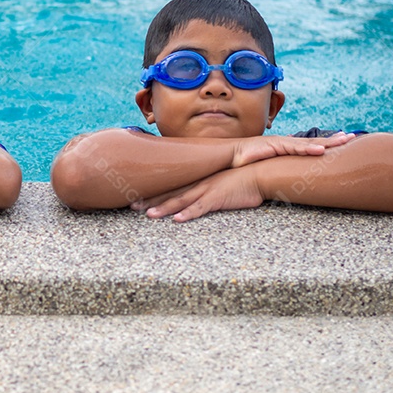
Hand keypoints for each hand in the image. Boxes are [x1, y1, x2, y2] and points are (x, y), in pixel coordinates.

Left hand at [131, 167, 264, 221]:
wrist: (260, 173)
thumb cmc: (243, 179)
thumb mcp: (221, 181)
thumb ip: (209, 187)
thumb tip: (201, 193)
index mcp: (198, 180)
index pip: (171, 187)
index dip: (154, 193)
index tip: (138, 197)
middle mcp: (198, 184)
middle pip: (170, 193)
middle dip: (150, 200)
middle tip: (132, 206)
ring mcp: (207, 190)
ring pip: (181, 200)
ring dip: (164, 208)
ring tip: (148, 215)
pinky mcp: (218, 198)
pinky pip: (201, 207)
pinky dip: (188, 213)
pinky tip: (177, 220)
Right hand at [230, 132, 352, 167]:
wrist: (231, 156)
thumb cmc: (248, 163)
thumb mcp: (269, 168)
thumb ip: (280, 172)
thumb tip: (289, 182)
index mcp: (287, 149)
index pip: (311, 146)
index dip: (327, 144)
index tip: (342, 142)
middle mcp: (287, 143)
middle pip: (315, 141)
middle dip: (334, 140)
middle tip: (352, 137)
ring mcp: (282, 143)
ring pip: (309, 142)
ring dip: (327, 142)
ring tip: (344, 141)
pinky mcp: (275, 146)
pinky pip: (295, 147)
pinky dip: (308, 149)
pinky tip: (321, 150)